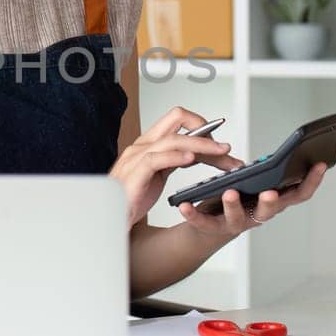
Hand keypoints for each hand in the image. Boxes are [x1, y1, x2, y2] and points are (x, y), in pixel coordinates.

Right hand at [109, 107, 243, 228]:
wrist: (110, 217)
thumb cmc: (131, 198)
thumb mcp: (157, 175)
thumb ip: (172, 161)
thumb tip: (195, 154)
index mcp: (149, 142)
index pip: (177, 119)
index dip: (201, 125)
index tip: (219, 140)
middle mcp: (143, 144)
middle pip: (176, 119)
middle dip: (205, 128)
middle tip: (226, 148)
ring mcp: (137, 157)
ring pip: (173, 138)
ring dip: (202, 145)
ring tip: (221, 154)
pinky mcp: (135, 173)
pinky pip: (156, 158)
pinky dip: (175, 157)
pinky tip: (191, 160)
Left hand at [176, 162, 328, 239]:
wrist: (206, 227)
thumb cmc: (234, 198)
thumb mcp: (254, 183)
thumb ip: (266, 172)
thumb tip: (283, 152)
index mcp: (270, 200)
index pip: (298, 193)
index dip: (312, 181)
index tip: (320, 163)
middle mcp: (257, 214)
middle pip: (270, 210)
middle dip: (271, 201)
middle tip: (270, 191)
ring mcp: (235, 223)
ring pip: (237, 218)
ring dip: (234, 205)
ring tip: (229, 192)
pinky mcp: (211, 227)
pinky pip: (203, 223)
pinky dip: (194, 215)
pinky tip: (185, 205)